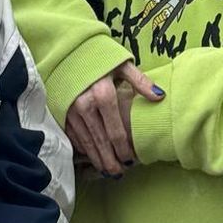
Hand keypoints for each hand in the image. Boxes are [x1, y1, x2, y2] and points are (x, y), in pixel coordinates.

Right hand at [64, 61, 163, 175]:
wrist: (70, 50)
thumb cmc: (99, 57)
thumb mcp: (121, 64)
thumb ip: (141, 81)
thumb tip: (160, 96)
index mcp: (103, 94)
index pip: (116, 132)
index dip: (124, 150)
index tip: (131, 160)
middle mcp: (86, 105)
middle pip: (101, 142)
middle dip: (111, 161)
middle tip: (120, 173)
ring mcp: (72, 111)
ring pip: (87, 143)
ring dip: (98, 159)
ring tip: (108, 171)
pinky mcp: (62, 113)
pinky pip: (74, 137)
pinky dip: (84, 149)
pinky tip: (92, 156)